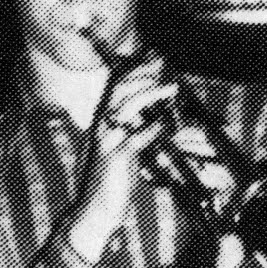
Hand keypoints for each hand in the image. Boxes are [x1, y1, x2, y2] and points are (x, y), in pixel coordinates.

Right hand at [88, 50, 176, 175]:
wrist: (95, 209)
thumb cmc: (112, 180)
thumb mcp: (121, 149)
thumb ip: (133, 131)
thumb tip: (157, 115)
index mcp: (102, 122)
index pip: (115, 87)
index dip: (133, 69)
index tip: (153, 58)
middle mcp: (101, 128)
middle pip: (119, 90)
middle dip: (143, 75)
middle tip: (165, 67)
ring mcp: (106, 143)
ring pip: (125, 108)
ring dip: (150, 94)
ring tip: (171, 87)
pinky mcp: (114, 161)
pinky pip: (134, 140)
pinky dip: (152, 129)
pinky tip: (167, 123)